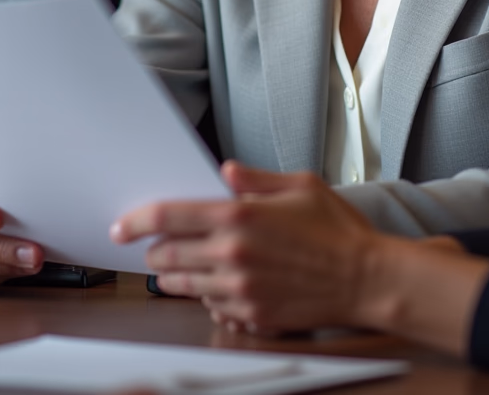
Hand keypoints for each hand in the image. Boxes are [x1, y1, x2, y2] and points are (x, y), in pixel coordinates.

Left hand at [111, 161, 379, 332]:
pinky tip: (221, 283)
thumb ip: (254, 179)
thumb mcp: (299, 185)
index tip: (122, 226)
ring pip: (185, 285)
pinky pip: (212, 307)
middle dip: (155, 250)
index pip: (169, 217)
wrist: (367, 279)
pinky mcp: (252, 316)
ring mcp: (240, 290)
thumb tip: (225, 172)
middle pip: (167, 255)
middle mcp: (233, 255)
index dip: (137, 221)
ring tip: (182, 265)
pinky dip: (208, 295)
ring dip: (177, 275)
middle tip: (157, 245)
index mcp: (240, 217)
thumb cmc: (338, 230)